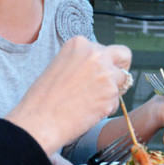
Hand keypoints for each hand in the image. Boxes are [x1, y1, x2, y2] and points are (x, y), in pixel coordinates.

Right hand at [6, 37, 131, 155]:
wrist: (39, 120)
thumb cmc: (43, 98)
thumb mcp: (59, 67)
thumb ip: (81, 63)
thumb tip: (99, 70)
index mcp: (79, 44)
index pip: (104, 48)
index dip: (101, 63)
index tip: (92, 76)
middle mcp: (95, 54)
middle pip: (124, 56)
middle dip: (120, 68)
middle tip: (111, 82)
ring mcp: (105, 74)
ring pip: (123, 81)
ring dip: (111, 92)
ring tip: (89, 102)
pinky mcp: (111, 95)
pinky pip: (117, 101)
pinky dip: (106, 109)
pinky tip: (87, 112)